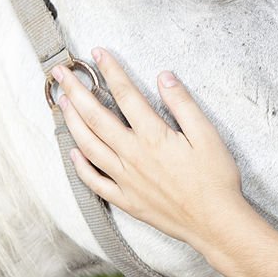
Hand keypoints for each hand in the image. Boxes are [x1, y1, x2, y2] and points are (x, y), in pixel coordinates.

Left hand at [53, 48, 249, 248]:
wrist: (215, 223)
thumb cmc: (216, 179)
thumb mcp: (208, 136)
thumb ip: (184, 104)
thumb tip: (164, 77)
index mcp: (154, 137)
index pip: (126, 96)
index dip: (110, 71)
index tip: (98, 53)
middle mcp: (133, 156)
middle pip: (96, 118)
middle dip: (76, 91)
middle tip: (60, 72)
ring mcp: (126, 180)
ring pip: (89, 146)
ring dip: (72, 122)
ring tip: (62, 103)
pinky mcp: (127, 200)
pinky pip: (95, 182)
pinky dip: (81, 167)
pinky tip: (73, 153)